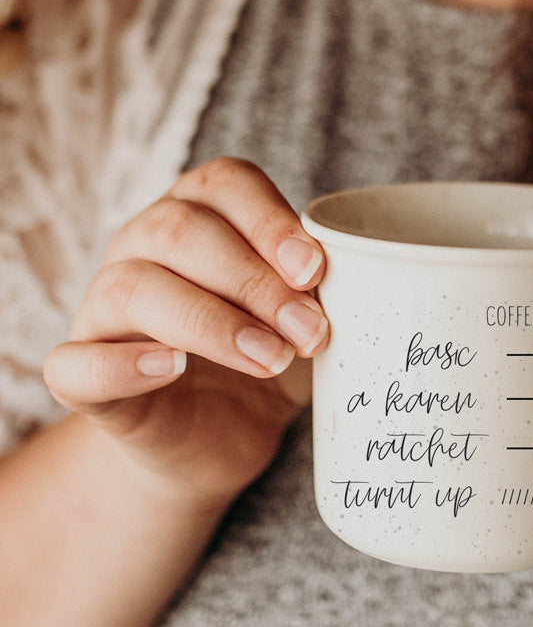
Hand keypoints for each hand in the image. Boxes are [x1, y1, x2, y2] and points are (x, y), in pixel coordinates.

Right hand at [43, 157, 328, 504]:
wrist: (221, 442)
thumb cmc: (269, 364)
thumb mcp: (307, 324)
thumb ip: (322, 297)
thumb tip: (363, 286)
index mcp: (199, 220)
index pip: (223, 185)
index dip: (270, 221)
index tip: (316, 271)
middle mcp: (142, 251)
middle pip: (179, 231)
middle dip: (255, 281)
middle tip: (311, 332)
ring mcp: (106, 312)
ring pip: (134, 287)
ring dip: (212, 322)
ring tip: (271, 360)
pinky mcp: (85, 377)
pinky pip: (76, 362)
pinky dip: (123, 365)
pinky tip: (173, 369)